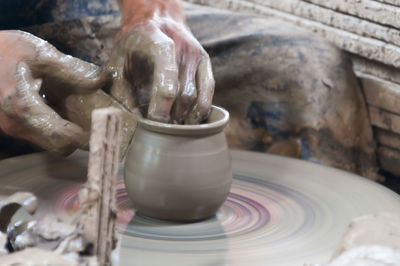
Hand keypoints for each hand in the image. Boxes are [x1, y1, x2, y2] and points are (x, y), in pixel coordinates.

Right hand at [0, 30, 107, 154]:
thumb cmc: (3, 50)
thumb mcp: (39, 53)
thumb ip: (72, 70)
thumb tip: (102, 80)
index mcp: (22, 107)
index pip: (62, 137)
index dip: (85, 138)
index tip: (104, 130)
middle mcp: (16, 125)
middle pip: (59, 146)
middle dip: (80, 138)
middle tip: (98, 121)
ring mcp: (12, 128)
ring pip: (50, 143)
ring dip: (69, 132)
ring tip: (85, 113)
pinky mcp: (13, 126)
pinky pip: (41, 135)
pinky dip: (57, 127)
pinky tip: (65, 107)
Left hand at [107, 2, 214, 123]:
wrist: (155, 19)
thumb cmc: (133, 44)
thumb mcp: (117, 61)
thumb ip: (120, 89)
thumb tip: (130, 119)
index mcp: (156, 40)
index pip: (165, 74)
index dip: (161, 104)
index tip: (153, 122)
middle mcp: (181, 45)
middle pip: (182, 92)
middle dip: (172, 117)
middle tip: (161, 131)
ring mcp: (196, 53)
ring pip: (196, 96)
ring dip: (186, 117)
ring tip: (174, 128)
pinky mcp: (205, 60)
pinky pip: (209, 90)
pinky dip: (201, 109)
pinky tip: (190, 120)